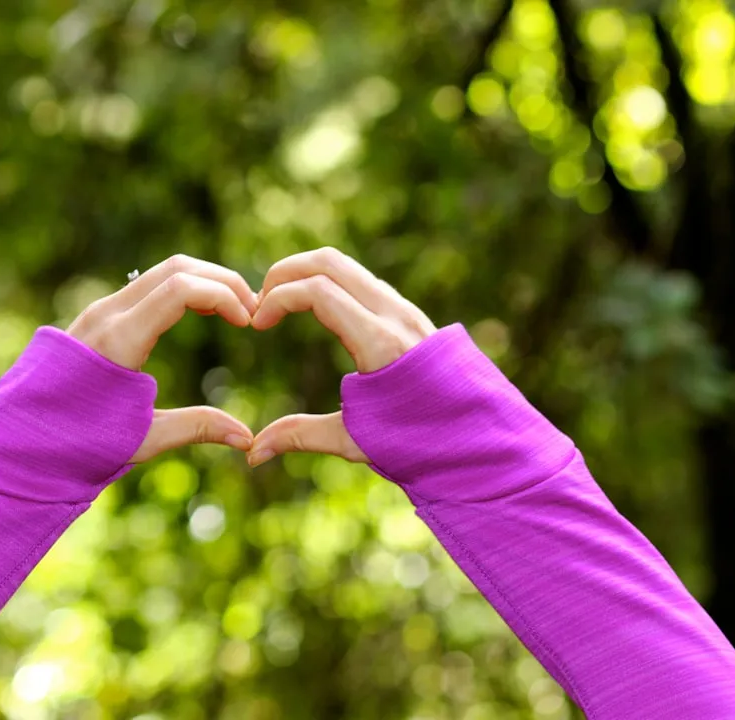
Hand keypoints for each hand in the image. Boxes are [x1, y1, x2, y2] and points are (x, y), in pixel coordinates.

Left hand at [67, 254, 258, 462]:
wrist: (20, 440)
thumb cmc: (78, 444)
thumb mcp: (143, 438)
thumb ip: (197, 428)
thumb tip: (247, 439)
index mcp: (119, 340)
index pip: (182, 289)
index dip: (225, 296)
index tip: (248, 323)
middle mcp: (107, 315)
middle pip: (177, 268)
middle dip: (222, 281)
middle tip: (252, 310)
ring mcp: (99, 311)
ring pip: (162, 272)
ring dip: (203, 282)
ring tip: (233, 311)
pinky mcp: (98, 317)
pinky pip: (147, 287)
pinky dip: (182, 289)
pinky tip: (202, 313)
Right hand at [247, 247, 436, 465]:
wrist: (479, 439)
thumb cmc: (420, 444)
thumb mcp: (355, 440)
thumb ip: (301, 435)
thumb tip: (255, 453)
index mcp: (380, 343)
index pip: (317, 291)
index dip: (277, 299)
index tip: (257, 325)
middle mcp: (395, 316)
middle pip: (329, 261)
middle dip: (285, 272)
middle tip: (261, 301)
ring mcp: (405, 310)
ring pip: (347, 265)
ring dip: (307, 273)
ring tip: (280, 303)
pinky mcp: (409, 314)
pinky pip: (362, 280)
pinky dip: (329, 282)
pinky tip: (313, 309)